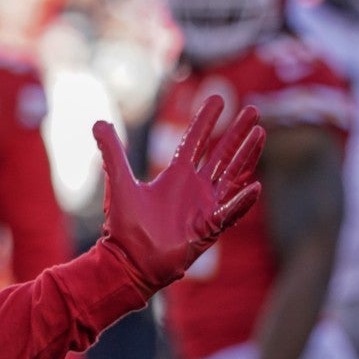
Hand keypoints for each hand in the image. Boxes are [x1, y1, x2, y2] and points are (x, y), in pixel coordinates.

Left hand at [96, 95, 263, 290]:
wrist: (128, 260)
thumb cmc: (124, 226)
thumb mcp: (119, 182)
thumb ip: (112, 152)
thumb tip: (98, 122)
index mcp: (175, 177)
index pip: (195, 141)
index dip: (206, 120)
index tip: (218, 98)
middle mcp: (194, 189)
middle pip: (222, 154)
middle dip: (237, 133)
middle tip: (254, 109)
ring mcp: (204, 208)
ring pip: (232, 176)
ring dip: (247, 156)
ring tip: (260, 133)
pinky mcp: (208, 229)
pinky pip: (229, 213)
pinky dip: (241, 202)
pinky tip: (255, 187)